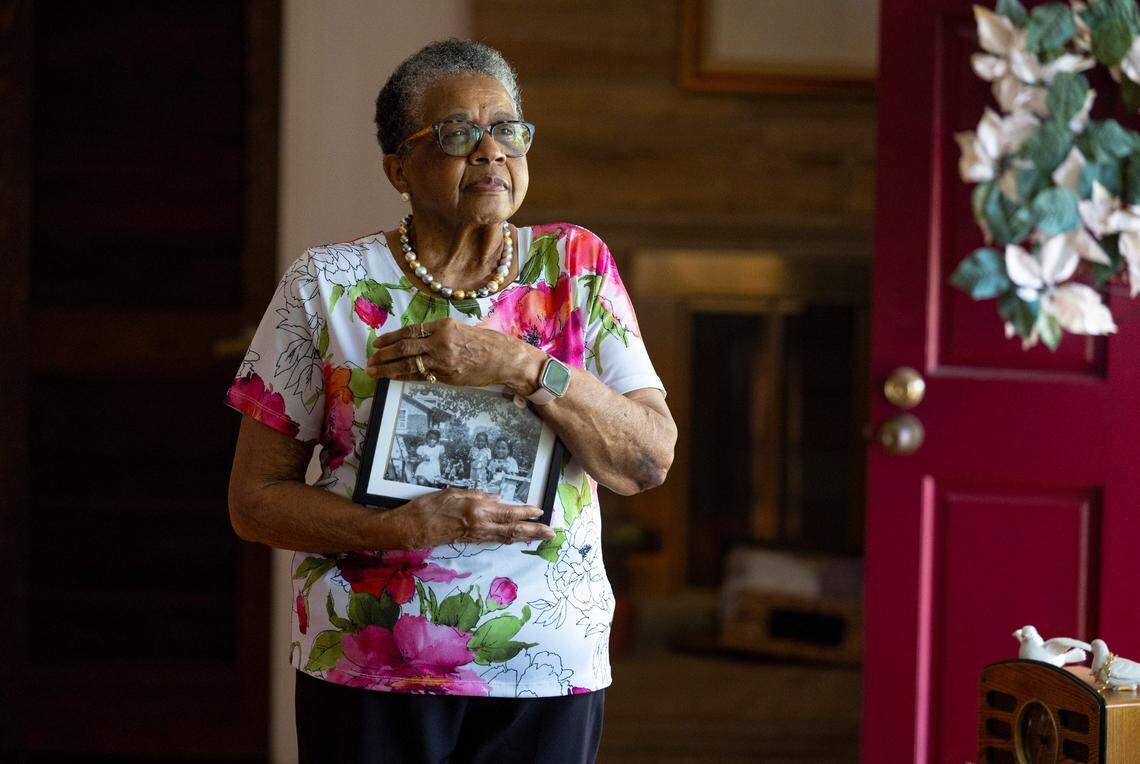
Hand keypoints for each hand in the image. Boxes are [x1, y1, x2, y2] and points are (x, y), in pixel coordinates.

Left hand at [366, 317, 543, 393]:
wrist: (505, 359)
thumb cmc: (487, 342)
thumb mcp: (461, 329)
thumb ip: (439, 333)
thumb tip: (417, 340)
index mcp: (443, 325)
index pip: (410, 331)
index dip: (391, 338)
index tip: (377, 343)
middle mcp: (440, 341)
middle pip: (404, 347)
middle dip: (384, 354)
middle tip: (370, 359)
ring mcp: (443, 360)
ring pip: (408, 363)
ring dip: (388, 368)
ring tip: (374, 371)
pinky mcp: (447, 376)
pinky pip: (421, 376)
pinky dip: (405, 377)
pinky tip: (393, 377)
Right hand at [390, 487, 554, 548]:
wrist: (411, 528)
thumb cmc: (428, 507)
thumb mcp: (453, 492)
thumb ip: (476, 495)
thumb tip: (496, 498)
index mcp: (476, 509)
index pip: (508, 512)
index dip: (526, 513)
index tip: (540, 511)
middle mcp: (479, 525)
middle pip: (513, 530)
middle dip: (534, 531)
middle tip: (551, 533)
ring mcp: (476, 535)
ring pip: (506, 537)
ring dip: (525, 537)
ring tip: (540, 537)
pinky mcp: (470, 541)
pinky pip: (495, 540)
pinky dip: (509, 538)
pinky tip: (516, 537)